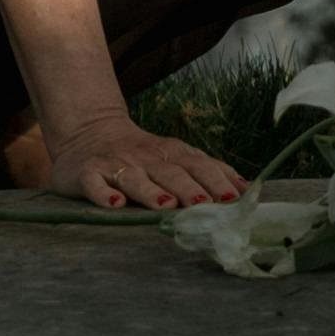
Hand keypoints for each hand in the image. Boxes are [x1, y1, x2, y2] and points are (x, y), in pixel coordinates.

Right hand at [24, 108, 250, 209]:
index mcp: (171, 153)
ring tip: (166, 206)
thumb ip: (208, 170)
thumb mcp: (177, 155)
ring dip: (151, 192)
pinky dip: (103, 193)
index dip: (216, 180)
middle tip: (206, 205)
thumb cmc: (142, 154)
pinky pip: (94, 183)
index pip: (198, 165)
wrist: (88, 129)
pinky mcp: (87, 173)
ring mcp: (115, 164)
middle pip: (170, 172)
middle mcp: (146, 157)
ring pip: (134, 178)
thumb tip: (248, 189)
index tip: (234, 199)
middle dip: (190, 188)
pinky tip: (114, 204)